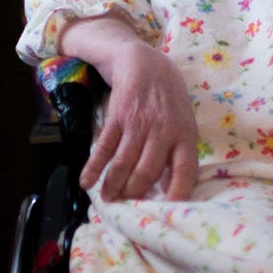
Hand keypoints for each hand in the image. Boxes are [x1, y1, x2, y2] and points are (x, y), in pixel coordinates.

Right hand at [58, 14, 200, 201]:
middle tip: (126, 205)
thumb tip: (168, 184)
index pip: (185, 171)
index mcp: (184, 134)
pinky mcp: (117, 117)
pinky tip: (86, 181)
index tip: (167, 211)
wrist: (143, 62)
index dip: (177, 194)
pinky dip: (93, 168)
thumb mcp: (182, 120)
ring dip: (112, 185)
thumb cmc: (167, 97)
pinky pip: (104, 148)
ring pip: (123, 164)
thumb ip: (177, 149)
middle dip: (134, 193)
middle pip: (147, 172)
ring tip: (107, 199)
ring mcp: (138, 124)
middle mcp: (163, 131)